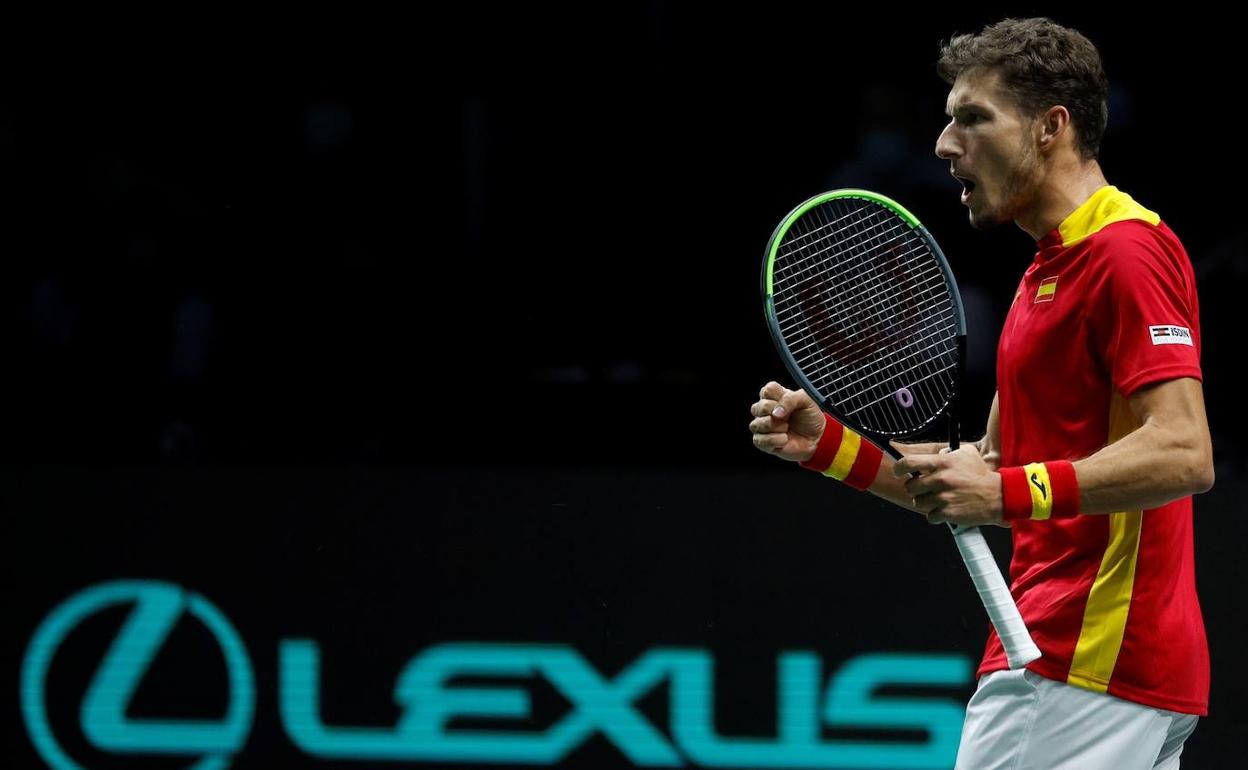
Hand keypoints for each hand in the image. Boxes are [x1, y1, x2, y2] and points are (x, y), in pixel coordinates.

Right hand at [749, 381, 824, 461]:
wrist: (817, 437)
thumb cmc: (810, 417)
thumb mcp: (806, 400)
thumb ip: (791, 399)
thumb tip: (775, 412)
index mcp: (774, 396)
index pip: (767, 390)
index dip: (779, 397)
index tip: (790, 403)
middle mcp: (765, 410)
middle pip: (759, 407)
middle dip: (778, 414)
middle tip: (789, 417)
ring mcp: (761, 426)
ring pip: (757, 424)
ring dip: (777, 427)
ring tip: (787, 428)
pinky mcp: (762, 442)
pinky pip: (760, 440)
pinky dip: (775, 440)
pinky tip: (784, 439)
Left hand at [891, 443, 1005, 526]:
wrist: (999, 496)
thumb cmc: (981, 475)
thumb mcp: (967, 454)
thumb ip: (949, 452)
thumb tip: (936, 454)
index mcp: (943, 463)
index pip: (909, 463)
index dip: (898, 468)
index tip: (898, 472)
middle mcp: (940, 479)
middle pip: (910, 487)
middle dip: (915, 489)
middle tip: (926, 489)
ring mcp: (943, 497)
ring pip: (918, 502)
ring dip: (926, 502)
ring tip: (939, 500)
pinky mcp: (947, 513)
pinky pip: (930, 516)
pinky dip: (935, 515)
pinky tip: (946, 510)